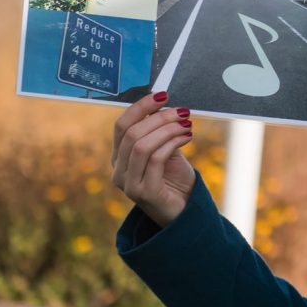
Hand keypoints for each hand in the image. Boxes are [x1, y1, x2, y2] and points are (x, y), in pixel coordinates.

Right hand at [111, 93, 194, 226]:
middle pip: (131, 133)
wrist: (186, 212)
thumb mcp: (166, 151)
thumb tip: (165, 105)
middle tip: (182, 112)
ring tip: (187, 124)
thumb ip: (160, 133)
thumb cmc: (175, 180)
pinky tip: (187, 138)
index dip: (140, 107)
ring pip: (141, 145)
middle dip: (159, 117)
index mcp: (120, 158)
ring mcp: (128, 184)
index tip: (162, 94)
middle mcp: (118, 171)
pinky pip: (155, 159)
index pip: (121, 125)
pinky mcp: (143, 193)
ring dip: (167, 130)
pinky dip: (172, 143)